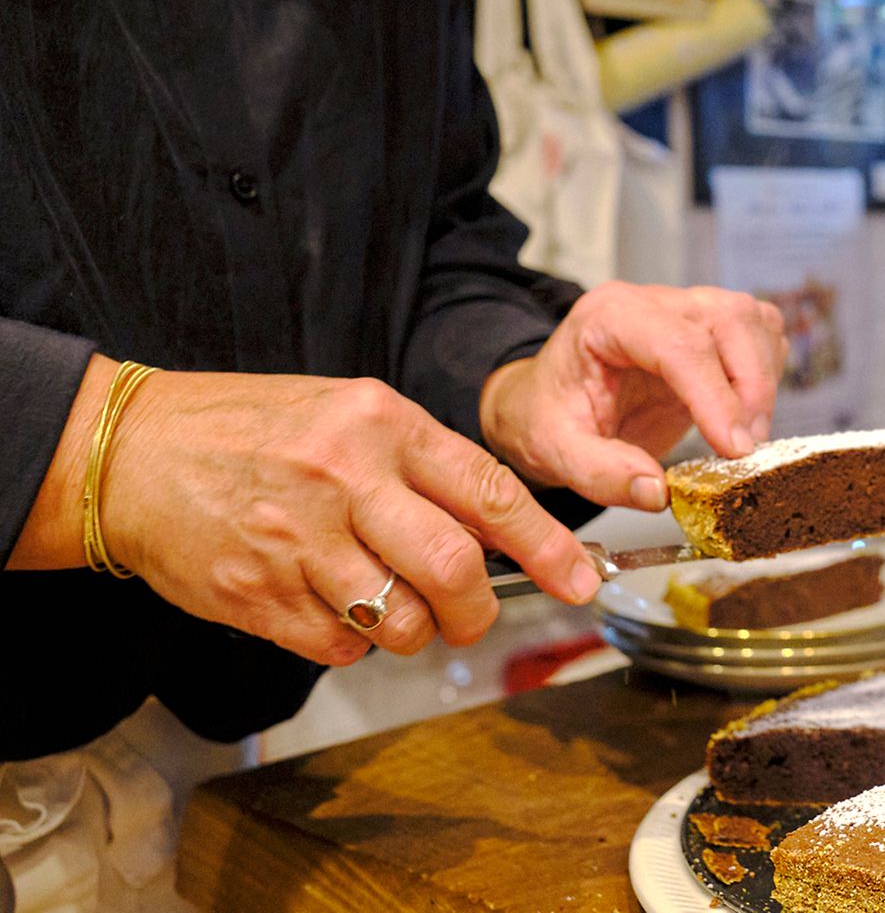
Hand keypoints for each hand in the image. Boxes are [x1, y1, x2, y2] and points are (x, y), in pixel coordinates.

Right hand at [93, 363, 600, 665]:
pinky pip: (339, 645)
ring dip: (413, 631)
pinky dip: (352, 642)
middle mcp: (344, 478)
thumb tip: (501, 529)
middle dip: (477, 609)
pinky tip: (330, 607)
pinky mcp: (257, 593)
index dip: (547, 545)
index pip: (489, 490)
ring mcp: (297, 539)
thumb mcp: (348, 414)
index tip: (580, 579)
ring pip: (400, 619)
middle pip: (454, 568)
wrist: (129, 451)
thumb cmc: (251, 431)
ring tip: (389, 605)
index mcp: (380, 423)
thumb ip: (421, 465)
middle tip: (470, 615)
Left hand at [479, 283, 787, 510]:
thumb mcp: (555, 451)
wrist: (547, 401)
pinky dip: (768, 372)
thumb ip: (600, 473)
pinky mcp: (711, 326)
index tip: (734, 448)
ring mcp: (687, 306)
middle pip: (728, 320)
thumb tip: (657, 493)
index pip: (678, 344)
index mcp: (608, 317)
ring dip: (763, 381)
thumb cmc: (548, 416)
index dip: (714, 396)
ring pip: (752, 321)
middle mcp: (653, 301)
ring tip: (746, 438)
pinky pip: (760, 332)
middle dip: (750, 388)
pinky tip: (747, 413)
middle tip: (745, 450)